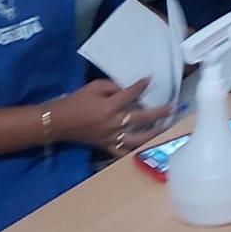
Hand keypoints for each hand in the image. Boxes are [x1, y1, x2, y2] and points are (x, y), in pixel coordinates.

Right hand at [51, 79, 171, 155]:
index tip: (151, 79)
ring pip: (137, 139)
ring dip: (153, 134)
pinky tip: (146, 148)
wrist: (58, 121)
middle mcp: (113, 123)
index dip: (142, 86)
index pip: (131, 94)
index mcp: (109, 106)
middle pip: (141, 118)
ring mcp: (111, 137)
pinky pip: (123, 152)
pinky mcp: (106, 146)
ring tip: (164, 129)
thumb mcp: (93, 87)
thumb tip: (127, 89)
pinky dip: (135, 151)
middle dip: (159, 113)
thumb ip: (113, 87)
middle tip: (172, 108)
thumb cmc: (75, 101)